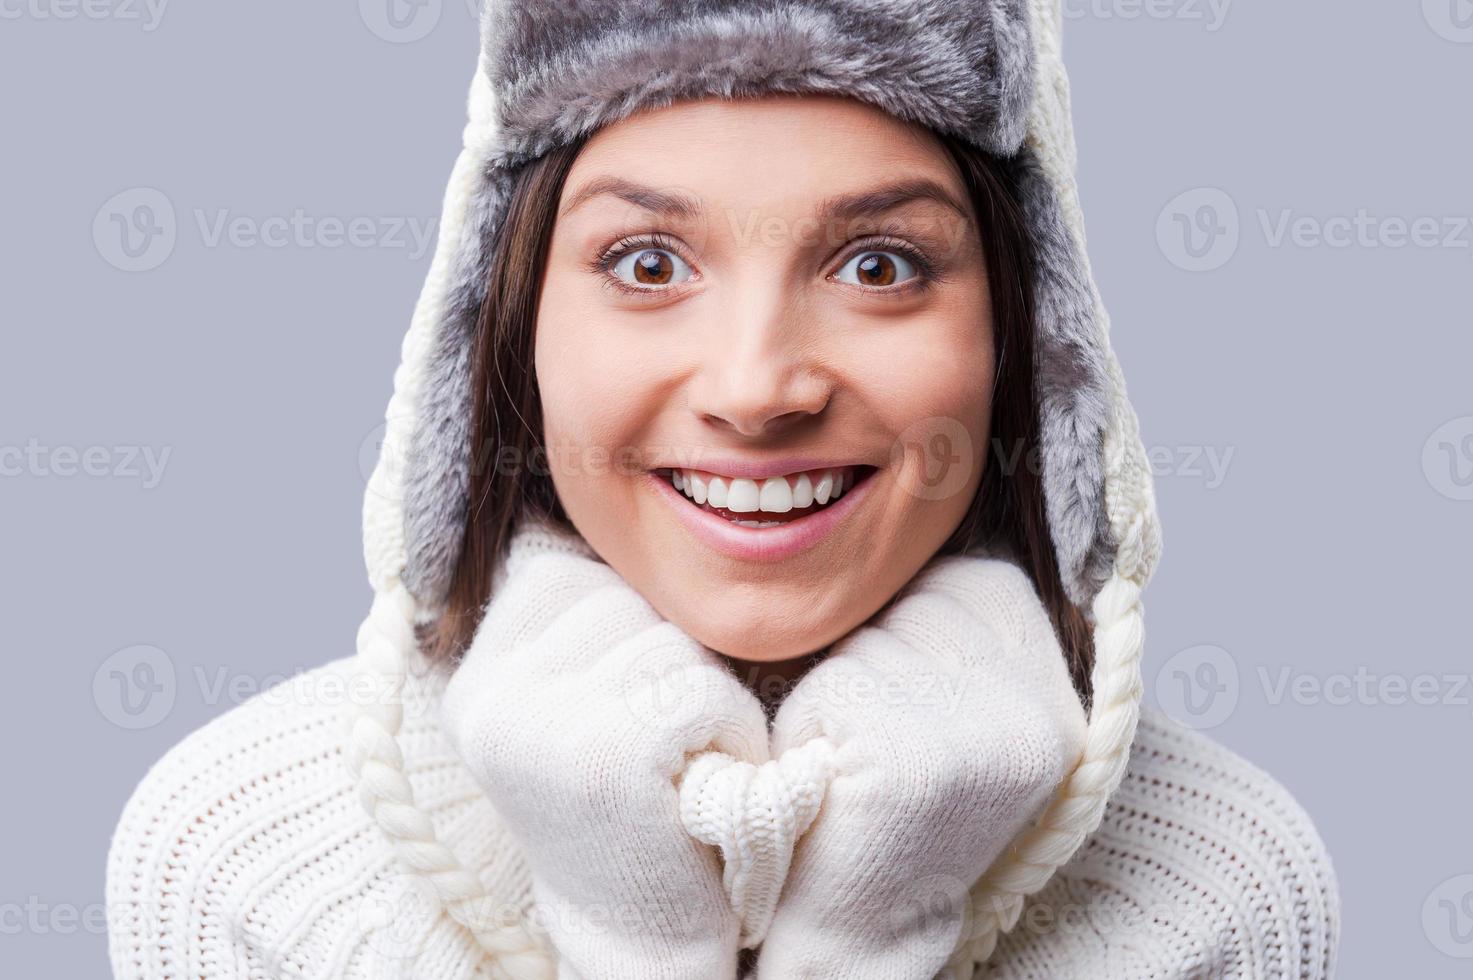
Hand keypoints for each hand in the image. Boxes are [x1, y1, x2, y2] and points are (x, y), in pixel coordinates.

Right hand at [440, 524, 769, 979]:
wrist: (652, 938)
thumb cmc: (648, 803)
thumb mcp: (589, 697)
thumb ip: (578, 612)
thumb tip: (581, 485)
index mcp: (479, 670)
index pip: (569, 563)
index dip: (629, 626)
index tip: (622, 708)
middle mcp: (487, 693)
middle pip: (623, 592)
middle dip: (668, 656)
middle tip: (659, 747)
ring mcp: (535, 724)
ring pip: (667, 637)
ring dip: (703, 694)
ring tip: (678, 765)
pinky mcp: (598, 757)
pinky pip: (696, 687)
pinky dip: (724, 732)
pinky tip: (696, 786)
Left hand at [755, 554, 1087, 978]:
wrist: (858, 922)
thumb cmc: (880, 792)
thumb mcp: (942, 691)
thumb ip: (949, 617)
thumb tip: (931, 487)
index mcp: (1056, 677)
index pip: (960, 575)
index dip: (906, 632)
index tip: (910, 708)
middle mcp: (1040, 702)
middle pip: (911, 599)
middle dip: (869, 657)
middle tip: (880, 742)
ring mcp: (986, 731)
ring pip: (865, 638)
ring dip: (835, 688)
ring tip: (859, 760)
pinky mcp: (921, 760)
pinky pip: (833, 684)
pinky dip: (810, 723)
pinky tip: (837, 779)